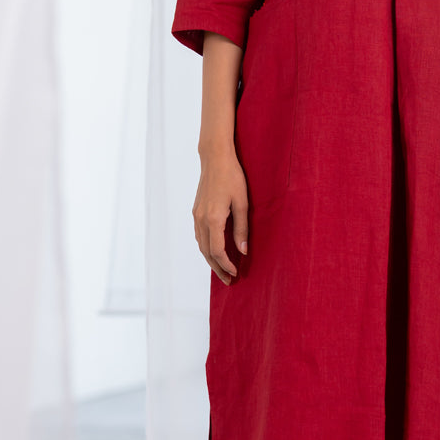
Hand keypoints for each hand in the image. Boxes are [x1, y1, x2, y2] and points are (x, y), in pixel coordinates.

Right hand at [193, 147, 248, 284]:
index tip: (236, 273)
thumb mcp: (242, 203)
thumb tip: (243, 251)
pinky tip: (214, 252)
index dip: (226, 265)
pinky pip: (199, 236)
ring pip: (201, 245)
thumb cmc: (232, 177)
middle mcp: (201, 219)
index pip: (217, 251)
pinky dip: (206, 248)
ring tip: (223, 270)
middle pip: (207, 252)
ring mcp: (196, 215)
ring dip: (211, 260)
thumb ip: (241, 228)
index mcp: (213, 219)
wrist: (215, 158)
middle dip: (217, 268)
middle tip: (229, 281)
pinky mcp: (196, 211)